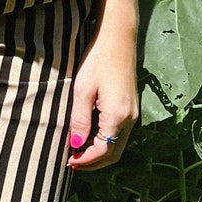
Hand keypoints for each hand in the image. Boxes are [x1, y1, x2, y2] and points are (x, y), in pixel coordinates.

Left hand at [66, 38, 138, 169]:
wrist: (118, 38)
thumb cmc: (97, 60)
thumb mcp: (82, 90)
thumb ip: (80, 120)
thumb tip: (76, 146)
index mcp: (118, 116)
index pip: (103, 151)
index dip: (85, 161)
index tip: (68, 162)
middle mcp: (130, 118)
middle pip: (113, 153)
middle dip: (93, 162)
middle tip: (72, 163)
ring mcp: (133, 113)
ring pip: (118, 145)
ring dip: (99, 153)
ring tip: (78, 153)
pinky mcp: (131, 107)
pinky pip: (120, 134)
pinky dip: (105, 142)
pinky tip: (89, 138)